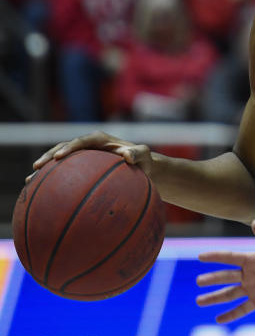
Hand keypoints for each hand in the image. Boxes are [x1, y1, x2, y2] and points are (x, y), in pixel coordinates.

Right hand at [28, 131, 151, 182]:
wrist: (142, 168)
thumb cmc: (144, 161)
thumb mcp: (144, 155)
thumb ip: (138, 152)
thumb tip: (127, 156)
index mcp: (99, 140)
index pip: (81, 141)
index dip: (68, 148)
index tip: (59, 157)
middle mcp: (88, 146)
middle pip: (63, 148)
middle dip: (48, 157)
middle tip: (37, 167)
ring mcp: (82, 158)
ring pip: (59, 161)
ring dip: (45, 170)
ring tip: (29, 182)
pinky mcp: (80, 169)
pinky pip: (64, 174)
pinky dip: (52, 182)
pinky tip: (41, 196)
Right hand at [196, 221, 254, 323]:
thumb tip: (253, 222)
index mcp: (252, 259)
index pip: (229, 258)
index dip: (215, 256)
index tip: (200, 256)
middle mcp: (250, 274)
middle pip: (225, 277)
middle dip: (211, 279)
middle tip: (198, 282)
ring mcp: (254, 288)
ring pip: (229, 294)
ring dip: (214, 298)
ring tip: (199, 301)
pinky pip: (242, 309)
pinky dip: (230, 314)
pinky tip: (218, 319)